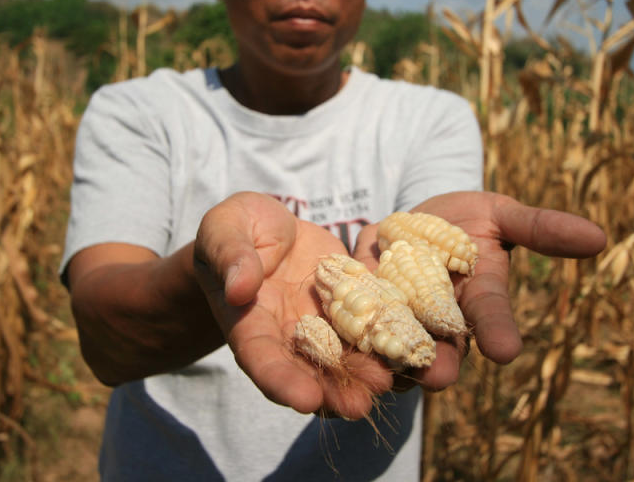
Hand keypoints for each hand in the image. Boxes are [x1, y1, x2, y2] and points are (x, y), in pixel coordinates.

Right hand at [194, 192, 393, 418]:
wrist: (267, 228)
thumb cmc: (234, 229)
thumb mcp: (223, 230)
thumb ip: (230, 257)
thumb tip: (239, 289)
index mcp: (249, 322)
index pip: (261, 359)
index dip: (281, 381)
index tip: (305, 400)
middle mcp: (287, 334)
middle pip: (308, 370)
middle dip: (332, 390)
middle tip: (358, 406)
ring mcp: (320, 324)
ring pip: (342, 355)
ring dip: (363, 372)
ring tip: (389, 382)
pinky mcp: (348, 304)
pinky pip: (368, 322)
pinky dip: (387, 335)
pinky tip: (410, 344)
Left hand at [353, 191, 605, 389]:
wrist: (410, 222)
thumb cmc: (465, 220)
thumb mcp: (502, 214)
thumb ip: (540, 228)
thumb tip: (600, 236)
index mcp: (477, 302)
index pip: (492, 320)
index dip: (499, 333)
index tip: (507, 350)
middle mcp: (438, 324)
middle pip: (440, 350)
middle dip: (440, 364)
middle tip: (439, 375)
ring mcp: (397, 321)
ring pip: (391, 348)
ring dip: (387, 359)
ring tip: (381, 364)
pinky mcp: (356, 309)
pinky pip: (347, 325)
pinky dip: (340, 332)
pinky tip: (331, 336)